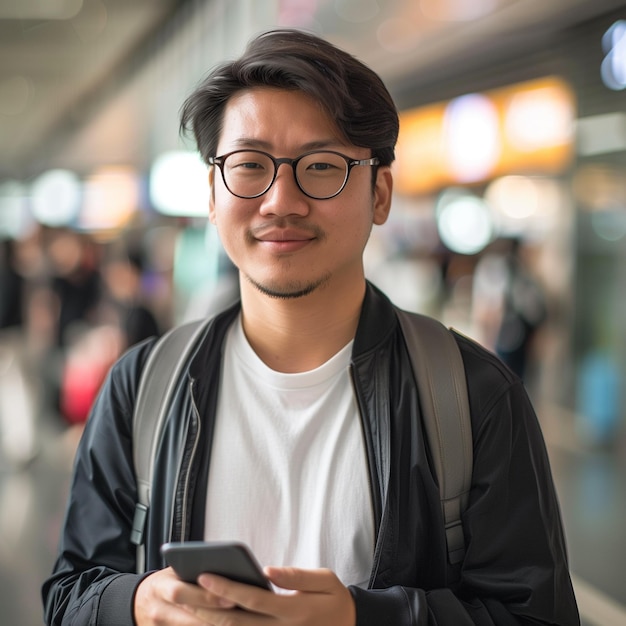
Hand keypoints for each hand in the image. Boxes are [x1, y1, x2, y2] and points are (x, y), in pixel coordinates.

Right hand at [134, 567, 235, 624]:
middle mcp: (159, 611)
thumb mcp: (173, 571)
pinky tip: (227, 625)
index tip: (230, 598)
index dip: (206, 597)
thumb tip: (226, 569)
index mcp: (161, 588)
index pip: (182, 593)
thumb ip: (193, 570)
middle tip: (244, 614)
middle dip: (219, 617)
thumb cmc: (164, 583)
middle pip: (192, 618)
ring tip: (242, 623)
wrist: (137, 603)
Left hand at [195, 567, 355, 625]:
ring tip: (187, 607)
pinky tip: (208, 621)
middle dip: (207, 608)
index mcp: (292, 610)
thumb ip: (296, 576)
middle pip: (236, 622)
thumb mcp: (325, 580)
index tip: (205, 574)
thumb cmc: (334, 599)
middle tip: (183, 592)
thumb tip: (267, 570)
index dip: (226, 587)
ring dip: (209, 623)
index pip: (252, 599)